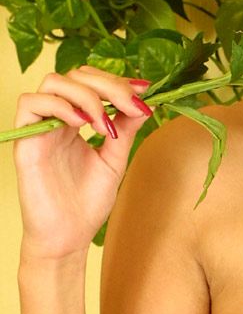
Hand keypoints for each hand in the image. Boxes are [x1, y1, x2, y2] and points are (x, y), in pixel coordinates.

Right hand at [14, 67, 153, 260]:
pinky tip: (82, 125)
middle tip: (129, 105)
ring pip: (53, 82)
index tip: (146, 91)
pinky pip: (31, 103)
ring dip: (86, 95)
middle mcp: (56, 119)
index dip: (118, 81)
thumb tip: (144, 101)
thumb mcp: (115, 160)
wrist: (68, 237)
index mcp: (76, 121)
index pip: (92, 82)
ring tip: (104, 124)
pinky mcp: (25, 141)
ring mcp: (40, 127)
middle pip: (75, 75)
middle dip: (108, 85)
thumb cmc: (87, 203)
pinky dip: (60, 106)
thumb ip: (125, 130)